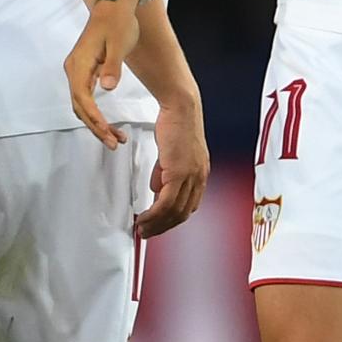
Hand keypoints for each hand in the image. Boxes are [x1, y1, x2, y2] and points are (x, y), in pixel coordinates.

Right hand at [65, 0, 144, 149]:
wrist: (114, 5)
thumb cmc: (118, 23)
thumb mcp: (119, 44)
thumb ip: (113, 67)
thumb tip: (107, 87)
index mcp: (80, 63)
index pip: (82, 97)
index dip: (93, 117)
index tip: (107, 131)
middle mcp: (74, 69)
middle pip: (80, 106)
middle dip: (96, 127)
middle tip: (114, 144)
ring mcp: (77, 71)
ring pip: (82, 105)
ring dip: (96, 123)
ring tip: (115, 139)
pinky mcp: (84, 71)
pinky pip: (85, 98)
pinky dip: (95, 114)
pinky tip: (108, 124)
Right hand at [136, 92, 209, 236]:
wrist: (181, 108)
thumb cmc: (176, 125)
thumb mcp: (171, 154)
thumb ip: (164, 173)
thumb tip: (156, 189)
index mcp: (200, 174)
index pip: (188, 206)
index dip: (173, 219)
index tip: (158, 225)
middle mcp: (199, 178)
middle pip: (182, 214)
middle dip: (163, 227)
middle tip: (147, 233)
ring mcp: (191, 176)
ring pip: (174, 212)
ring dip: (156, 224)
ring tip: (142, 228)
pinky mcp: (179, 173)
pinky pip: (166, 202)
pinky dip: (154, 214)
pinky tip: (144, 216)